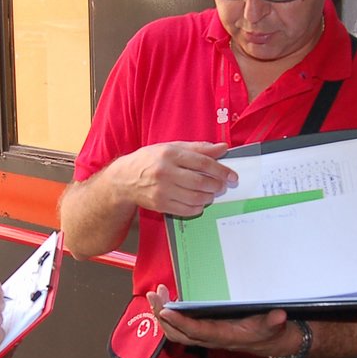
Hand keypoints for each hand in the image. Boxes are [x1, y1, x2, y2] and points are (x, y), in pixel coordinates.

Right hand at [120, 142, 236, 216]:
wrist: (124, 179)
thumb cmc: (150, 160)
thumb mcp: (172, 148)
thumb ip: (198, 148)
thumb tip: (223, 148)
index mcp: (170, 154)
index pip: (203, 162)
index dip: (221, 170)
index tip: (232, 176)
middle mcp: (165, 172)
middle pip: (201, 182)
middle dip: (217, 185)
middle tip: (222, 186)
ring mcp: (162, 190)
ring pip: (195, 197)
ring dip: (208, 197)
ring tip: (210, 193)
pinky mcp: (160, 204)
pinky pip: (186, 210)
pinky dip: (197, 207)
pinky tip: (199, 202)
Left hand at [146, 284, 292, 356]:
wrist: (270, 343)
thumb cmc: (269, 332)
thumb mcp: (274, 326)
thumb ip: (274, 322)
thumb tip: (280, 316)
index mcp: (223, 336)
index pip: (197, 331)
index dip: (180, 322)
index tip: (165, 310)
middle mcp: (209, 339)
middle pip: (177, 333)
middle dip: (162, 317)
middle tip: (153, 296)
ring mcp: (204, 336)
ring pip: (175, 331)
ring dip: (162, 314)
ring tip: (156, 294)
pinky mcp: (202, 331)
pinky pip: (180, 327)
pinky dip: (169, 314)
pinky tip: (166, 298)